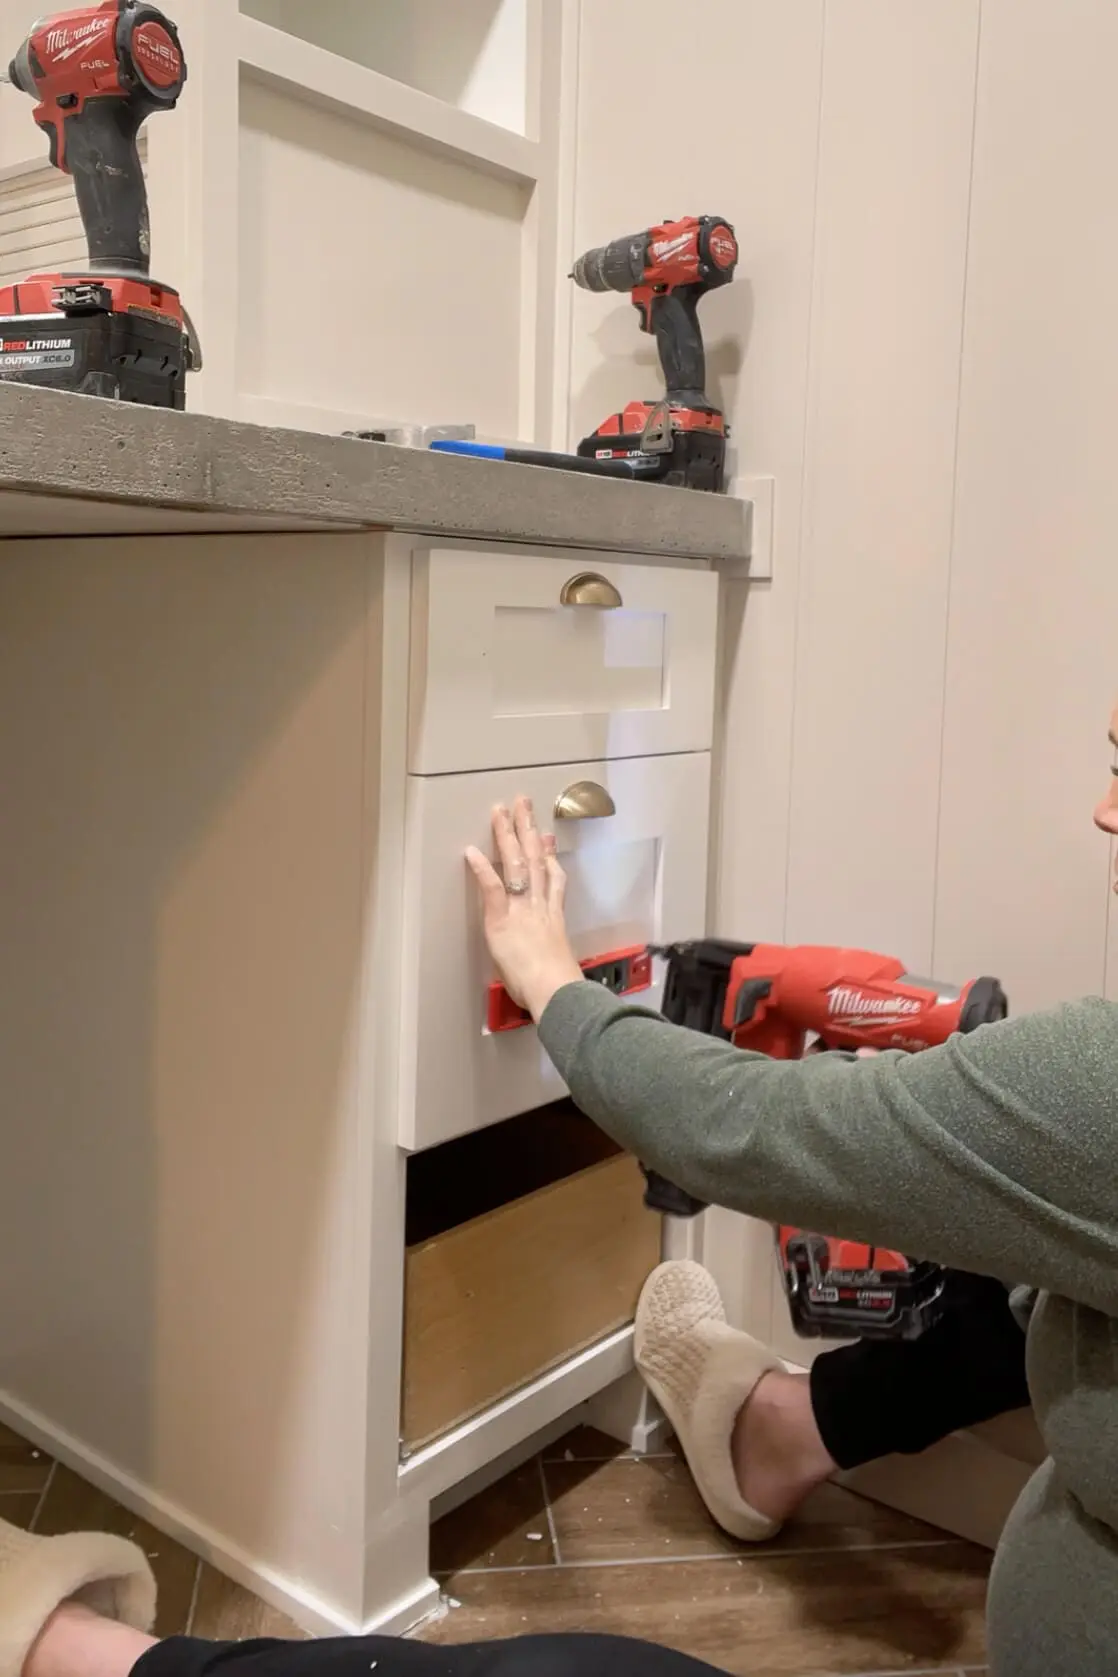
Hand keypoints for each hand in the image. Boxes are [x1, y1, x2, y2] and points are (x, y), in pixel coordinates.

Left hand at [465, 798, 584, 1020]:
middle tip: (523, 804)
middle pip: (536, 859)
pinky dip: (482, 869)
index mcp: (553, 918)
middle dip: (528, 829)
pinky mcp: (502, 920)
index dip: (550, 856)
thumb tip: (552, 959)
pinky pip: (492, 888)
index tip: (547, 837)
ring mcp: (522, 910)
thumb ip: (551, 953)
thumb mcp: (558, 963)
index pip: (553, 880)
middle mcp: (540, 907)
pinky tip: (471, 851)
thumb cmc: (557, 989)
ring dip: (508, 835)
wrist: (556, 992)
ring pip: (517, 864)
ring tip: (502, 811)